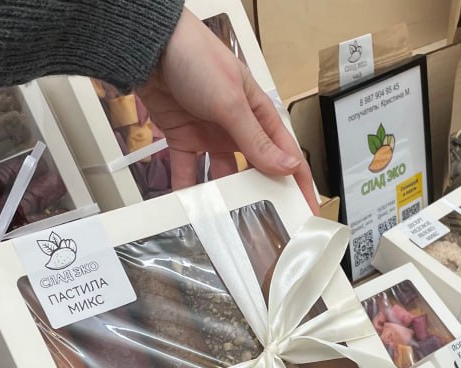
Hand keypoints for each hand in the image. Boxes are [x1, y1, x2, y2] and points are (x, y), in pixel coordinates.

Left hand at [140, 9, 319, 212]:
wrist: (152, 49)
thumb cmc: (197, 58)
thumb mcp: (232, 103)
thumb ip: (256, 140)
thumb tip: (286, 166)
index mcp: (259, 114)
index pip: (287, 154)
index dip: (300, 183)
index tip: (307, 209)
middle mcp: (238, 126)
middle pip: (256, 169)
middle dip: (262, 195)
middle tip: (268, 225)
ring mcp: (210, 134)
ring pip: (222, 174)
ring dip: (222, 194)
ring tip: (226, 219)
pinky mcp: (184, 137)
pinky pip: (188, 169)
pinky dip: (187, 186)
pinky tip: (188, 204)